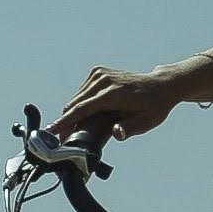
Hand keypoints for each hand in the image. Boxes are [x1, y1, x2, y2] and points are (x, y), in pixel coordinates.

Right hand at [52, 63, 192, 142]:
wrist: (160, 85)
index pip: (82, 109)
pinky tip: (82, 116)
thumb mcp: (146, 121)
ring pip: (76, 98)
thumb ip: (128, 128)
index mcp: (114, 93)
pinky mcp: (98, 72)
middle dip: (65, 122)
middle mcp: (104, 80)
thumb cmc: (154, 106)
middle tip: (61, 139)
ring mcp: (100, 74)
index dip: (65, 121)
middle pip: (75, 103)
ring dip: (71, 113)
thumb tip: (116, 134)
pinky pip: (82, 92)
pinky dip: (79, 104)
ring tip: (70, 130)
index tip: (52, 131)